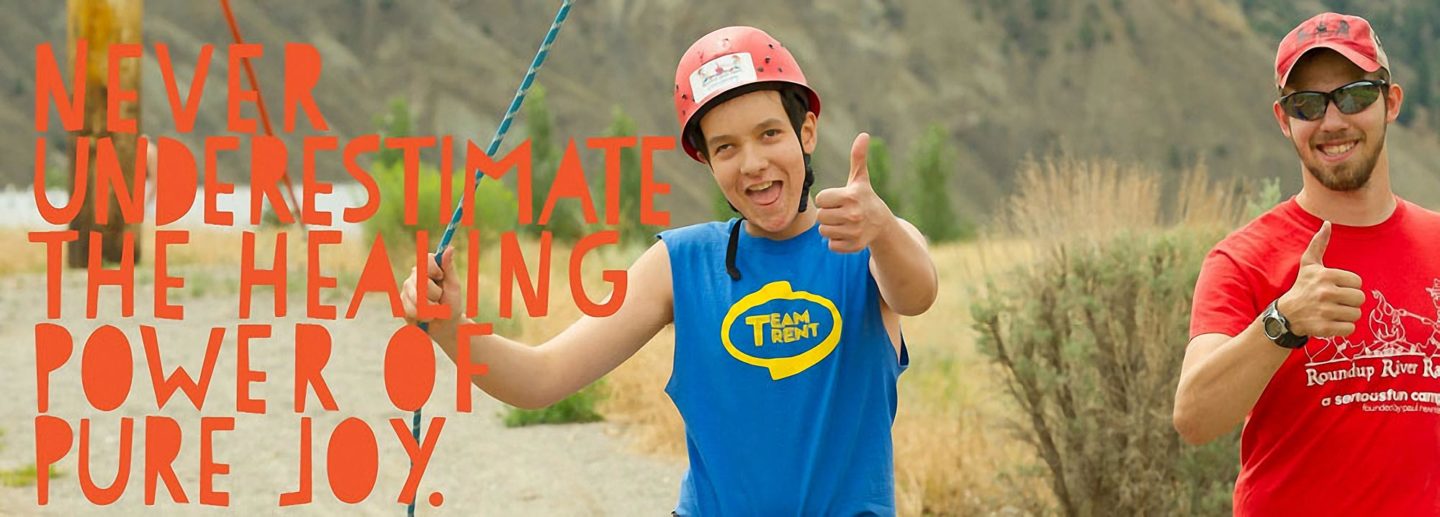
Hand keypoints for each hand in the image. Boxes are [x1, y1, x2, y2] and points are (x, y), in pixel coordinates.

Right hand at [401, 248, 462, 339]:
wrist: (445, 326)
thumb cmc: (452, 303)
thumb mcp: (453, 285)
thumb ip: (449, 267)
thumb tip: (450, 248)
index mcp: (428, 267)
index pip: (425, 259)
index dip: (433, 269)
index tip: (440, 277)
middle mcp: (415, 275)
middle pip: (421, 281)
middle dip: (435, 294)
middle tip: (439, 299)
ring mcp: (406, 289)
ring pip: (416, 298)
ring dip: (431, 308)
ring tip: (434, 310)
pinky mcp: (401, 303)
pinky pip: (411, 309)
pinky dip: (423, 316)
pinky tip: (425, 317)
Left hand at [815, 133, 895, 252]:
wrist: (881, 224)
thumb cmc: (865, 198)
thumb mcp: (860, 179)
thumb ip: (858, 158)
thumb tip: (864, 135)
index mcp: (850, 196)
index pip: (821, 199)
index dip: (827, 199)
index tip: (839, 199)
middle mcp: (853, 214)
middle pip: (820, 216)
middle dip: (828, 214)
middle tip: (841, 212)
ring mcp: (854, 231)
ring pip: (823, 231)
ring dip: (830, 227)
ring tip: (843, 223)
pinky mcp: (854, 246)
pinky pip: (831, 245)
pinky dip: (836, 241)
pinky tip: (847, 234)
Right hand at [1276, 221, 1364, 336]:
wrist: (1286, 315)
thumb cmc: (1302, 287)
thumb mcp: (1309, 265)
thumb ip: (1319, 244)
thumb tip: (1327, 223)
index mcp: (1325, 276)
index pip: (1358, 282)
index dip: (1349, 286)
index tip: (1336, 288)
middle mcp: (1324, 293)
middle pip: (1359, 299)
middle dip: (1350, 302)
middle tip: (1336, 302)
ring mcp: (1324, 311)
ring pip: (1356, 314)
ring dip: (1347, 315)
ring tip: (1333, 312)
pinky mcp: (1324, 328)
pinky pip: (1349, 329)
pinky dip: (1343, 328)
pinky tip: (1332, 323)